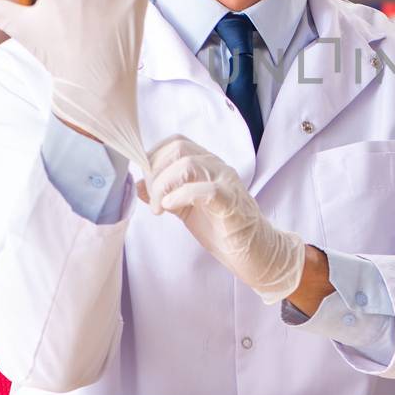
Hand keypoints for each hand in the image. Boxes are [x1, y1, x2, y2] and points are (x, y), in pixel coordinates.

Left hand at [146, 137, 306, 304]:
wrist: (257, 252)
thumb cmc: (223, 229)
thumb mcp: (186, 209)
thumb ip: (165, 194)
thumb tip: (138, 185)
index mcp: (206, 164)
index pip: (175, 142)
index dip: (153, 158)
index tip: (146, 184)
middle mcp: (217, 167)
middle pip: (178, 148)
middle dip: (155, 172)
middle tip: (153, 200)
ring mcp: (226, 183)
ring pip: (188, 164)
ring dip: (164, 185)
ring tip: (161, 209)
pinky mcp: (231, 203)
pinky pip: (206, 190)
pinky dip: (181, 196)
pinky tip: (171, 209)